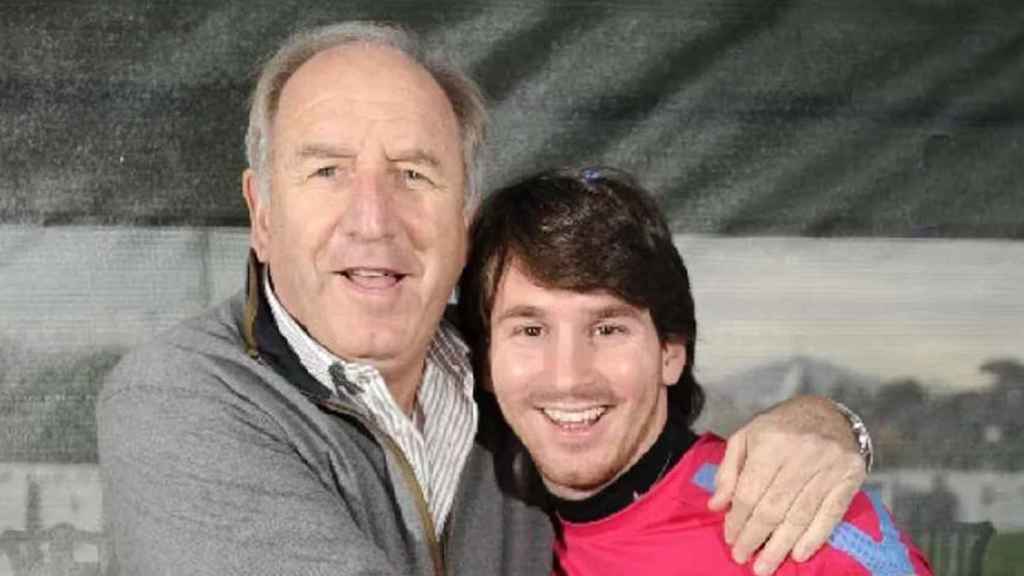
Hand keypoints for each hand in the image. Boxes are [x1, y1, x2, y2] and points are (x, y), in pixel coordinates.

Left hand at [708, 395, 866, 575]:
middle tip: (742, 558)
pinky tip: (798, 555)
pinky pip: (830, 515)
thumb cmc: (780, 427)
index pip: (749, 491)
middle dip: (755, 537)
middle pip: (774, 507)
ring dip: (780, 546)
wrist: (828, 413)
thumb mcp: (746, 437)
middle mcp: (800, 455)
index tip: (730, 538)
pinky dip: (814, 538)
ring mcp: (828, 468)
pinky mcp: (849, 479)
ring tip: (765, 567)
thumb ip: (728, 470)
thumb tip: (716, 505)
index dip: (737, 519)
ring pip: (800, 516)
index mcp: (770, 442)